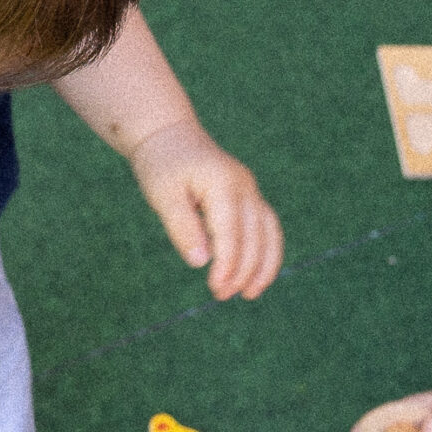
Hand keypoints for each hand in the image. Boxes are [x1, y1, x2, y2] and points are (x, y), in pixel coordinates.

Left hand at [125, 120, 282, 300]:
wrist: (169, 135)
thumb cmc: (162, 165)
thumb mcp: (162, 195)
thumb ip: (182, 227)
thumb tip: (200, 261)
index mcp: (222, 183)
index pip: (231, 232)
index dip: (227, 263)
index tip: (216, 288)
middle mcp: (244, 186)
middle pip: (254, 235)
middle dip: (242, 270)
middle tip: (222, 296)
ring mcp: (250, 190)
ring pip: (269, 232)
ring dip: (263, 265)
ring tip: (250, 294)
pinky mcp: (249, 196)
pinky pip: (267, 227)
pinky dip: (266, 251)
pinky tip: (255, 275)